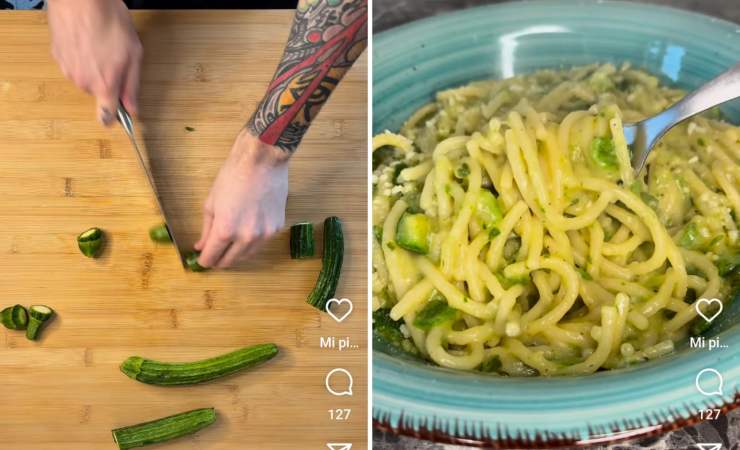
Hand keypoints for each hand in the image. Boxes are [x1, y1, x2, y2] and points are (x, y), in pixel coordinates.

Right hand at [48, 0, 141, 124]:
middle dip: (108, 82)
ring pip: (85, 79)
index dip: (114, 118)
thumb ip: (132, 85)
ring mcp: (68, 70)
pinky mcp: (57, 57)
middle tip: (115, 60)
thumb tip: (133, 109)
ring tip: (100, 46)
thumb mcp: (134, 54)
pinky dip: (81, 58)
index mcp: (105, 85)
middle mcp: (83, 83)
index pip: (106, 117)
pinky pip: (73, 65)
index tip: (119, 116)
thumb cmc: (110, 22)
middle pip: (98, 93)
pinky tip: (87, 41)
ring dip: (93, 69)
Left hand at [195, 130, 289, 268]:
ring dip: (236, 254)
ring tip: (229, 246)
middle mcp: (246, 238)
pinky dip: (251, 243)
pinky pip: (261, 244)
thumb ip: (206, 229)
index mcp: (225, 230)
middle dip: (219, 261)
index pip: (211, 258)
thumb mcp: (211, 203)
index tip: (202, 258)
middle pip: (230, 262)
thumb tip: (201, 247)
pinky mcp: (277, 228)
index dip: (204, 261)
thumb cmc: (232, 177)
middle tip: (214, 255)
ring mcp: (264, 235)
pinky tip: (246, 232)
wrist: (262, 161)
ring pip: (247, 256)